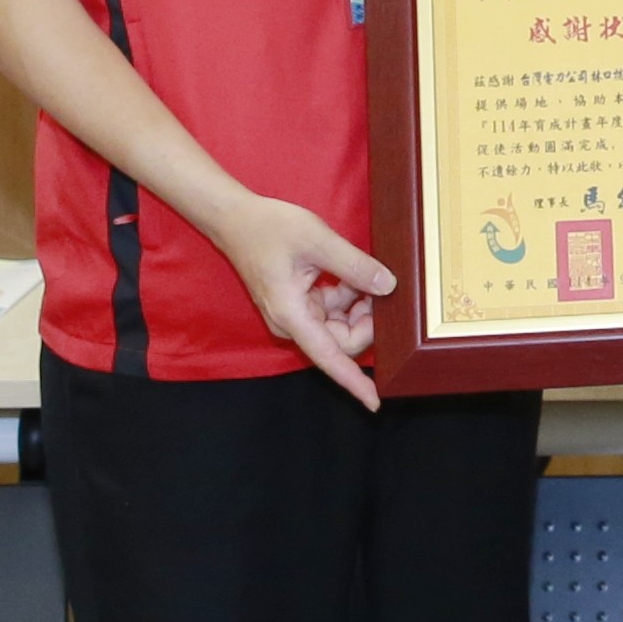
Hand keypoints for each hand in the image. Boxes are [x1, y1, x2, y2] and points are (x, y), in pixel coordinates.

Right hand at [206, 190, 393, 408]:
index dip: (354, 382)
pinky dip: (346, 295)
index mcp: (292, 315)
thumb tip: (388, 286)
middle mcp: (293, 323)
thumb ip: (354, 265)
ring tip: (363, 273)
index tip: (375, 402)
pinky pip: (331, 311)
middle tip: (382, 290)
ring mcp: (296, 315)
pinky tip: (350, 273)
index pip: (329, 359)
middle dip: (366, 321)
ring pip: (339, 326)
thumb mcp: (317, 239)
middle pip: (342, 341)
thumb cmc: (268, 228)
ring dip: (358, 305)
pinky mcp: (299, 304)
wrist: (234, 219)